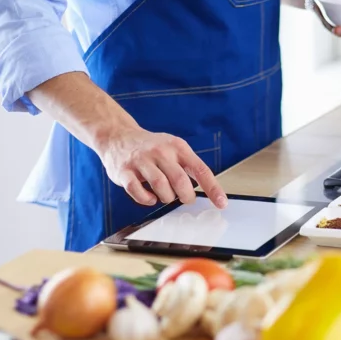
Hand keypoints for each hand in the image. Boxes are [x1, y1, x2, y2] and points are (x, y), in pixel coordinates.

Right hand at [97, 128, 226, 208]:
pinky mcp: (124, 171)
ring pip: (161, 187)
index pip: (200, 169)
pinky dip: (147, 200)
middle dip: (186, 196)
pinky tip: (150, 197)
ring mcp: (141, 161)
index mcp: (177, 147)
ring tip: (166, 196)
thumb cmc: (151, 148)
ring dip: (167, 198)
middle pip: (180, 181)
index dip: (213, 188)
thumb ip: (190, 167)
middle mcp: (160, 151)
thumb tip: (211, 191)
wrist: (118, 136)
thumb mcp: (174, 149)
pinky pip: (137, 191)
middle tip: (185, 199)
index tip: (222, 203)